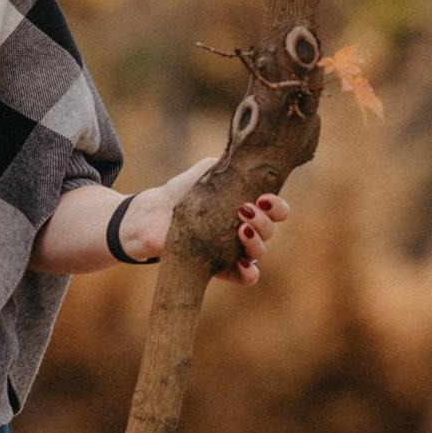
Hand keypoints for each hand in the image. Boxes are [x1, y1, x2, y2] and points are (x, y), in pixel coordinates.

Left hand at [115, 159, 290, 284]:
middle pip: (270, 230)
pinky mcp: (220, 269)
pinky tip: (243, 263)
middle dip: (263, 220)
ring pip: (260, 253)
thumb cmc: (183, 192)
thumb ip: (230, 163)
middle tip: (244, 210)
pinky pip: (246, 278)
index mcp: (248, 207)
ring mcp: (234, 251)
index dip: (277, 206)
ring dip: (256, 242)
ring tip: (240, 230)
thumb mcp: (208, 171)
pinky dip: (250, 273)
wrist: (154, 214)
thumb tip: (249, 155)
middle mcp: (246, 230)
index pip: (276, 210)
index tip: (264, 198)